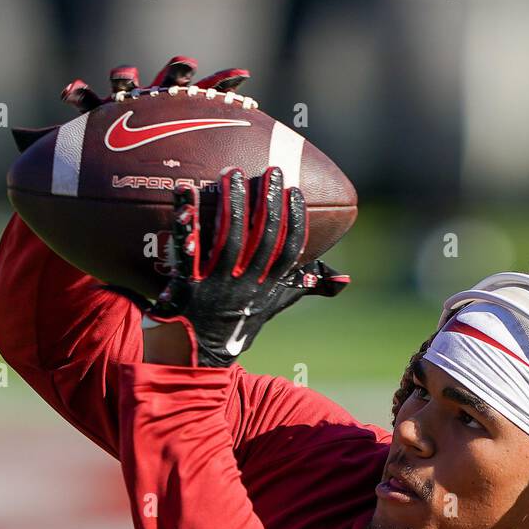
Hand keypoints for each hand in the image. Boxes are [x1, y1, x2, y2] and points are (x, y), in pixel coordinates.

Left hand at [148, 167, 348, 366]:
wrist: (197, 357)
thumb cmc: (236, 323)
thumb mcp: (272, 307)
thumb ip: (303, 286)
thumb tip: (344, 279)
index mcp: (266, 288)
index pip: (289, 252)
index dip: (294, 220)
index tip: (295, 190)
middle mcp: (245, 286)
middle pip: (263, 239)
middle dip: (268, 203)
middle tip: (270, 171)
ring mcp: (217, 286)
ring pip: (230, 239)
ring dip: (233, 203)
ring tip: (232, 173)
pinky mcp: (187, 287)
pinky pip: (187, 248)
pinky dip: (185, 218)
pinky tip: (184, 190)